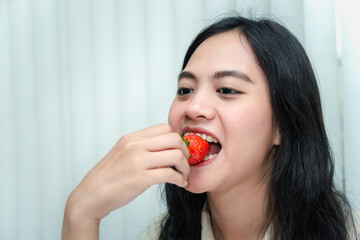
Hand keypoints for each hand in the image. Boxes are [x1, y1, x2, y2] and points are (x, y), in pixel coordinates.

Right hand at [62, 123, 189, 239]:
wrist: (91, 195)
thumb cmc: (109, 176)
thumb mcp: (124, 153)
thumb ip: (142, 147)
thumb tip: (166, 148)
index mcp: (132, 138)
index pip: (164, 127)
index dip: (177, 139)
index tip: (179, 150)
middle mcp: (135, 145)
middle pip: (174, 139)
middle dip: (185, 151)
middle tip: (186, 162)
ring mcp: (137, 161)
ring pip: (176, 155)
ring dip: (185, 167)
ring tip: (184, 175)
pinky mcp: (140, 178)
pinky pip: (170, 174)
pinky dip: (180, 179)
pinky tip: (179, 183)